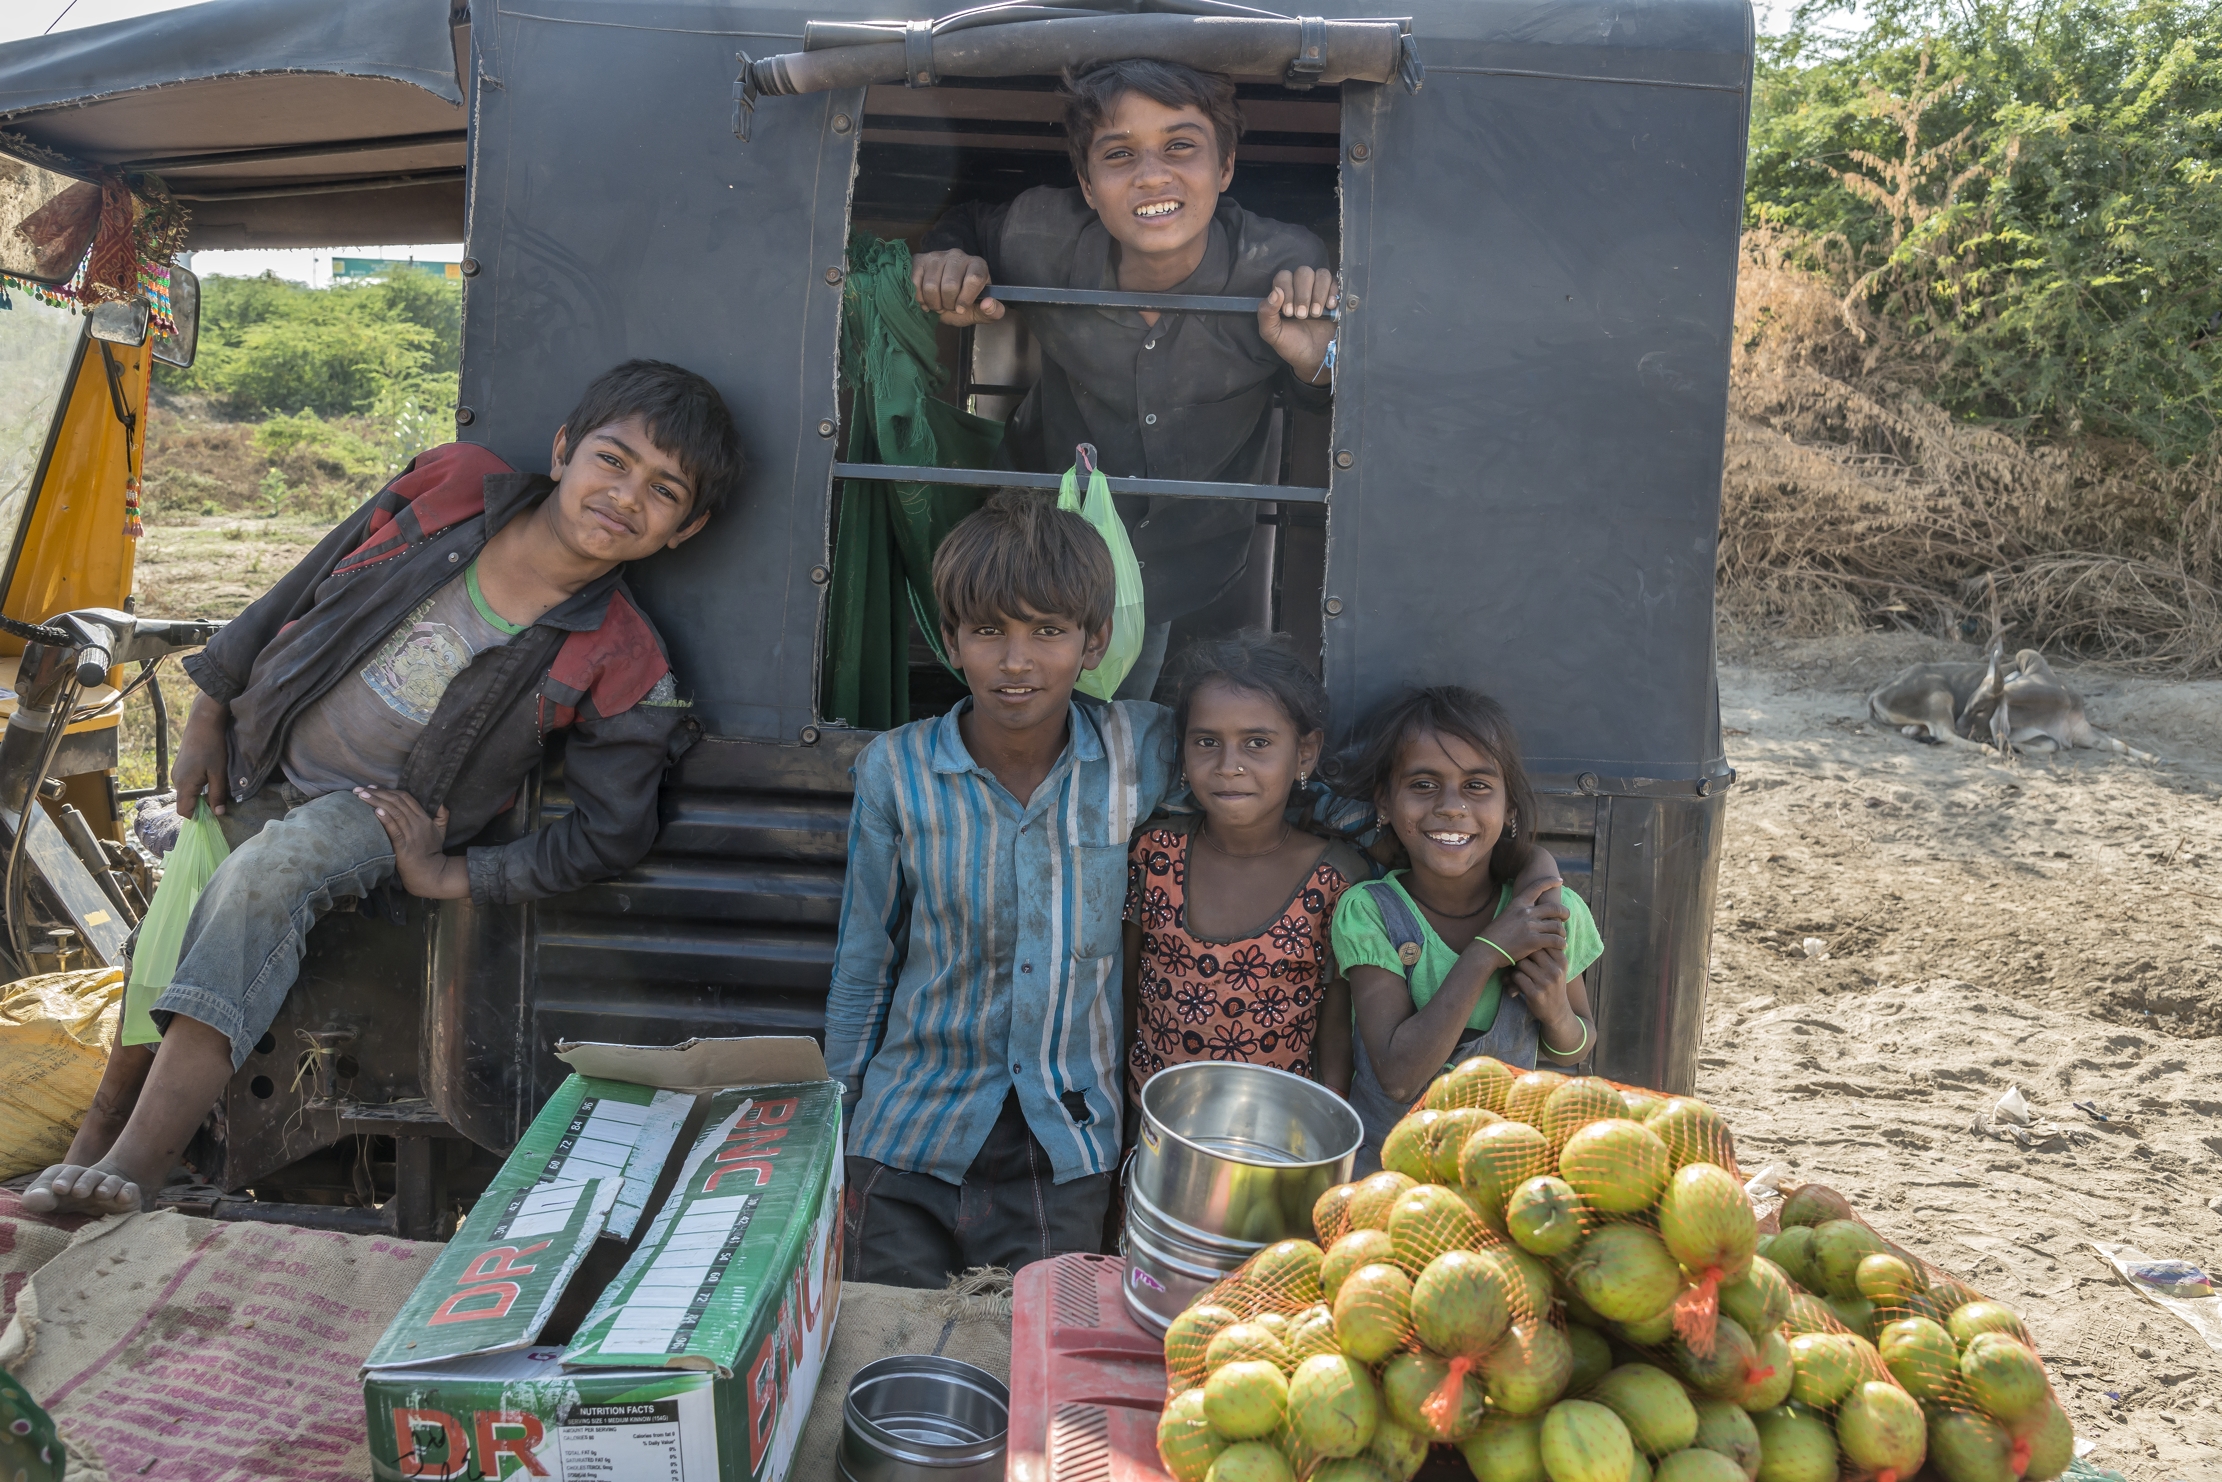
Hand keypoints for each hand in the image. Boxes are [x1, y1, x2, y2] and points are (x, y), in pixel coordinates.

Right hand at [171, 693, 230, 815]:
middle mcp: (176, 780)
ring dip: (201, 794)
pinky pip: (187, 782)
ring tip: (216, 786)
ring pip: (187, 792)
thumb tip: (218, 814)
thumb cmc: (212, 747)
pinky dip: (198, 785)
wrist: (203, 722)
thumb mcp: (218, 773)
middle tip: (219, 802)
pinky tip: (210, 776)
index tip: (213, 816)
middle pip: (186, 802)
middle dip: (201, 805)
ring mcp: (177, 772)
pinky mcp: (180, 766)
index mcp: (184, 784)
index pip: (184, 811)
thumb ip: (217, 795)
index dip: (197, 816)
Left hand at [353, 787, 469, 898]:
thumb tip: (440, 803)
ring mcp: (411, 834)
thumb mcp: (441, 831)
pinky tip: (375, 811)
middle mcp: (417, 823)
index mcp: (424, 818)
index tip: (374, 787)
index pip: (406, 798)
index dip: (389, 790)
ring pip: (394, 813)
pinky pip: (394, 830)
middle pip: (397, 802)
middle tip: (360, 789)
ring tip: (361, 795)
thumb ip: (442, 816)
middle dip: (378, 793)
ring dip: (376, 801)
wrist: (431, 872)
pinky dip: (386, 819)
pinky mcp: (404, 847)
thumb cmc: (432, 852)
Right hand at [911, 250, 1003, 325]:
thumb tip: (988, 304)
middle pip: (950, 285)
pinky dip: (920, 298)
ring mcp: (937, 256)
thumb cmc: (963, 303)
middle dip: (948, 304)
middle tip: (949, 307)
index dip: (966, 298)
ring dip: (933, 303)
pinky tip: (926, 299)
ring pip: (931, 286)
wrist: (941, 296)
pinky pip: (915, 283)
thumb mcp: (980, 312)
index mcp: (978, 265)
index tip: (961, 309)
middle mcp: (958, 255)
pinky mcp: (920, 260)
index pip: (974, 278)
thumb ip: (992, 312)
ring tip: (938, 304)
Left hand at [1256, 267, 1336, 381]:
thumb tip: (1275, 292)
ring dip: (1318, 293)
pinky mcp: (1335, 295)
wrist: (1315, 358)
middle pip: (1303, 272)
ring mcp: (1319, 289)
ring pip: (1321, 273)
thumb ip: (1266, 314)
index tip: (1288, 312)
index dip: (1287, 290)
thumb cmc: (1292, 344)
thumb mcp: (1273, 334)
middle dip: (1303, 294)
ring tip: (1316, 314)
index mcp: (1283, 293)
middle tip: (1302, 315)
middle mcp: (1301, 288)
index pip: (1284, 276)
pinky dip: (1332, 292)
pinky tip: (1330, 307)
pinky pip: (1335, 281)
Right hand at [1474, 875, 1568, 962]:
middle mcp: (1525, 912)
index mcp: (1518, 904)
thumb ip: (1519, 912)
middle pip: (1554, 907)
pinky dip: (1561, 943)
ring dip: (1562, 932)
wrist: (1486, 950)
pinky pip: (1555, 940)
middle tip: (1566, 917)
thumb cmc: (1494, 935)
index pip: (1536, 887)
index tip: (1559, 881)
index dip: (1550, 881)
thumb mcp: (1506, 916)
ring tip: (1562, 937)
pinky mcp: (1533, 941)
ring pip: (1557, 926)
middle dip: (1564, 912)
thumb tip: (1532, 911)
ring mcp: (1530, 926)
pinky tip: (1561, 946)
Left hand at [1506, 947, 1581, 1053]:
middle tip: (1515, 961)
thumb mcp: (1556, 968)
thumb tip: (1528, 930)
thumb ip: (1547, 952)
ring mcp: (1546, 982)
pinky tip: (1513, 985)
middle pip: (1530, 950)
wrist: (1557, 1012)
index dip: (1529, 944)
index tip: (1523, 951)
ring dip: (1514, 968)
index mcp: (1561, 960)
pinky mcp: (1535, 993)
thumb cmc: (1552, 985)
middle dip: (1520, 955)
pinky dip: (1512, 980)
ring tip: (1513, 974)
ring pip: (1521, 963)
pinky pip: (1517, 977)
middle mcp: (1555, 970)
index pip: (1542, 942)